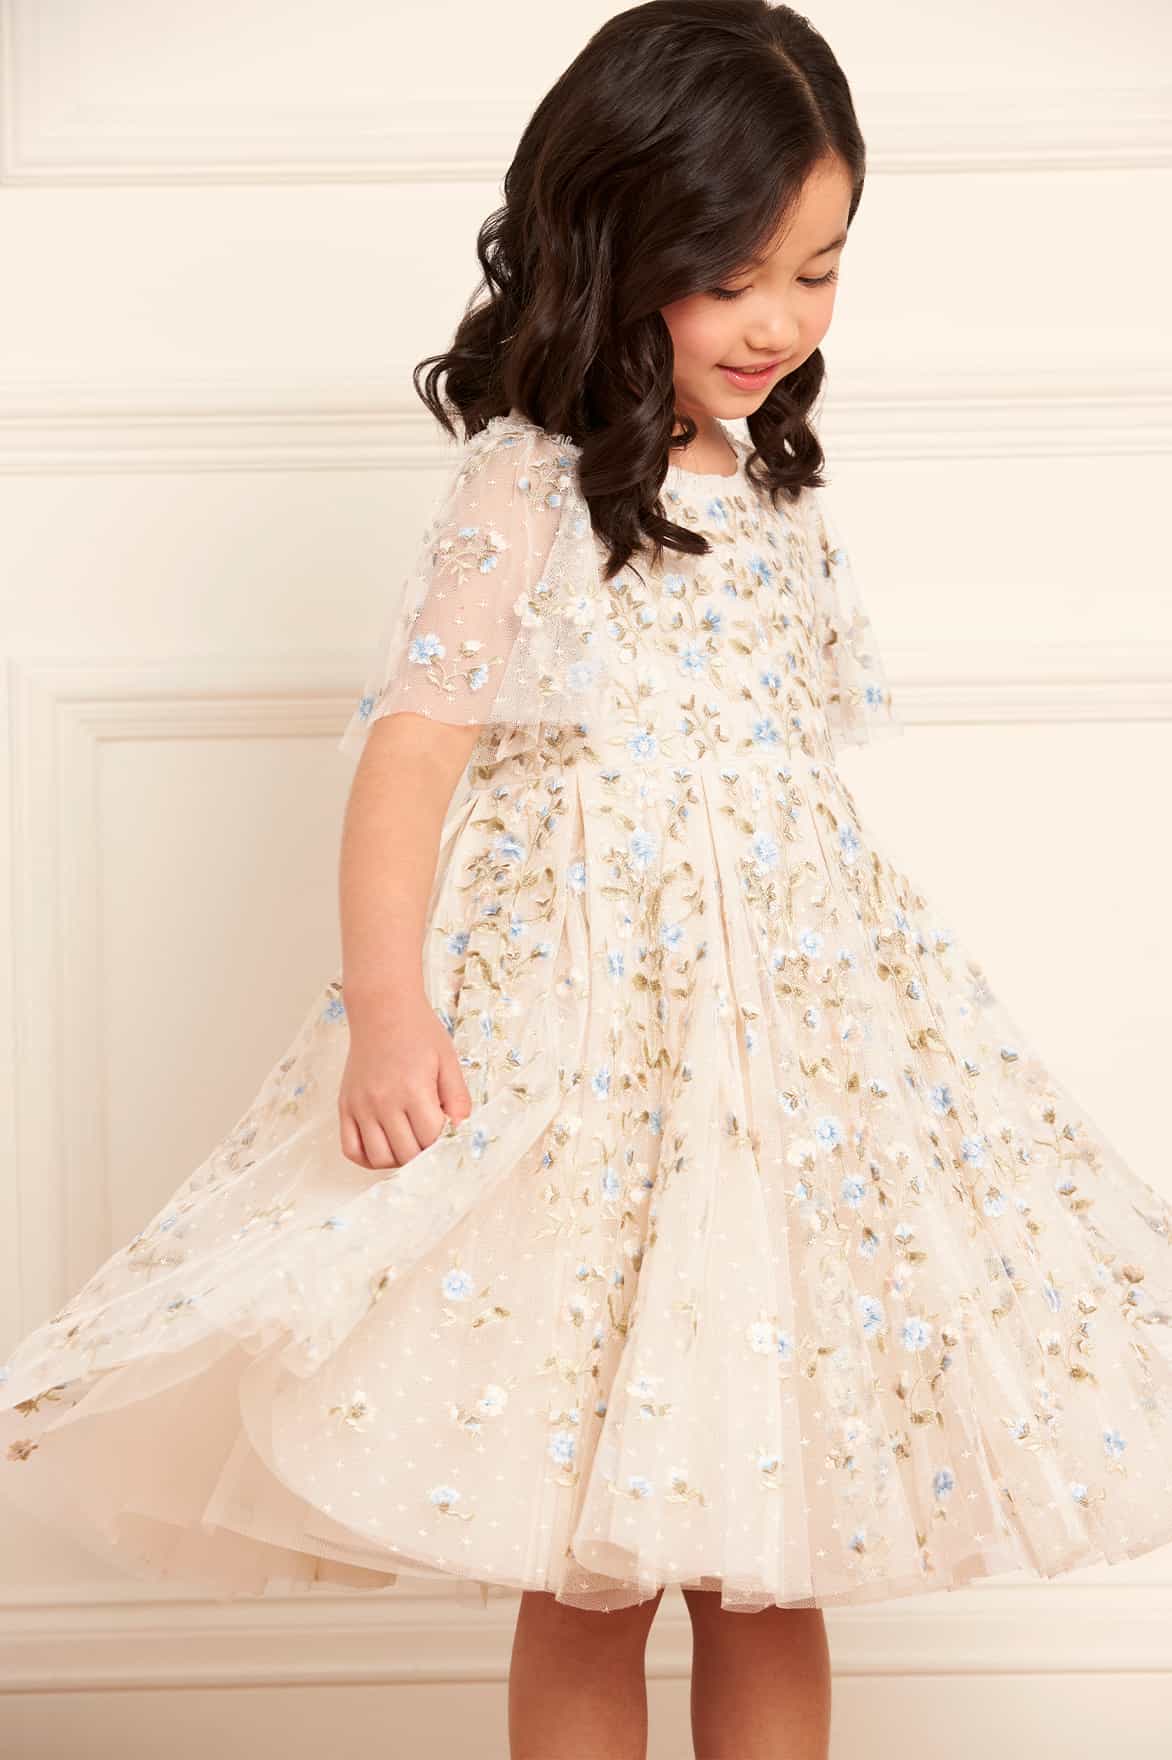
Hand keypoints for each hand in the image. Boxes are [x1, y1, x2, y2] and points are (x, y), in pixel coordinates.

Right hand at [338, 988, 471, 1168]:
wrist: (382, 1009)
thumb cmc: (419, 1032)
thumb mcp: (448, 1061)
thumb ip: (457, 1098)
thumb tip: (460, 1131)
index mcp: (413, 1090)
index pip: (430, 1139)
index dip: (443, 1143)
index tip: (447, 1134)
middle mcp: (383, 1101)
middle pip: (406, 1153)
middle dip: (423, 1154)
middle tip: (430, 1140)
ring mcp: (361, 1106)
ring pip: (378, 1158)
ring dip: (398, 1161)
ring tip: (409, 1145)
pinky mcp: (345, 1106)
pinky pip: (351, 1148)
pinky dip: (367, 1158)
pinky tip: (384, 1149)